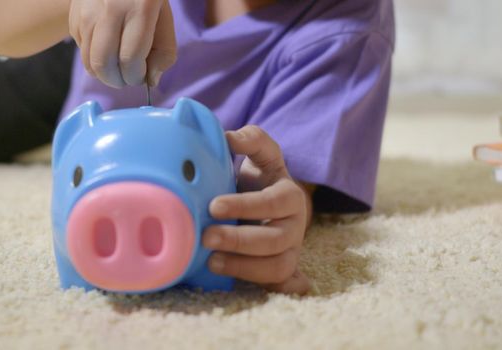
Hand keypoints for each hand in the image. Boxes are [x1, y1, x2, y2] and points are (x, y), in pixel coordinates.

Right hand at [68, 0, 176, 87]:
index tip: (142, 77)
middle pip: (103, 63)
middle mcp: (109, 8)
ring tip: (118, 68)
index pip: (130, 58)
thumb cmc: (146, 1)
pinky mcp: (74, 16)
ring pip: (88, 61)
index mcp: (140, 9)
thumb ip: (164, 53)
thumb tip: (150, 81)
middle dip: (117, 81)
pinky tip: (107, 49)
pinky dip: (94, 59)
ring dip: (104, 74)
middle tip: (127, 78)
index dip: (136, 77)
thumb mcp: (165, 21)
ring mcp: (87, 10)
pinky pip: (81, 50)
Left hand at [203, 126, 311, 294]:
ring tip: (211, 261)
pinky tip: (242, 282)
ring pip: (276, 266)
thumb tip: (228, 136)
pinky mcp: (282, 270)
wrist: (268, 204)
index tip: (213, 206)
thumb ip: (251, 140)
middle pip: (273, 239)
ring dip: (243, 267)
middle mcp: (295, 225)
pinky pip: (279, 284)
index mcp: (289, 195)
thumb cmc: (259, 180)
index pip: (272, 202)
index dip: (244, 206)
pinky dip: (268, 287)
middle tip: (205, 237)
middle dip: (238, 240)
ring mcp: (291, 250)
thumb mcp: (259, 156)